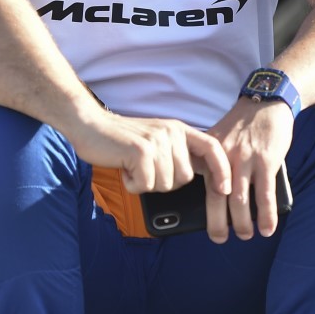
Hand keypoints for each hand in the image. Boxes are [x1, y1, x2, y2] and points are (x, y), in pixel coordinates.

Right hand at [69, 112, 230, 195]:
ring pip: (165, 185)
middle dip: (164, 183)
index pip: (212, 147)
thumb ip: (177, 153)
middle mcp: (171, 132)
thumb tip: (199, 176)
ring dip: (146, 184)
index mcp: (179, 129)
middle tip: (145, 169)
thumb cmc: (123, 140)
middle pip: (185, 178)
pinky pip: (146, 185)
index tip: (224, 189)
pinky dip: (132, 185)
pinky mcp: (140, 151)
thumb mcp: (157, 140)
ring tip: (133, 166)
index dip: (222, 169)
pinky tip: (124, 169)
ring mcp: (157, 141)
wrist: (90, 125)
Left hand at [204, 99, 295, 242]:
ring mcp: (246, 159)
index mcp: (210, 151)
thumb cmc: (244, 123)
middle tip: (219, 238)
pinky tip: (267, 228)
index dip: (200, 206)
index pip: (200, 184)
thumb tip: (213, 190)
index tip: (199, 222)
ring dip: (242, 223)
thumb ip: (214, 160)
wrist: (267, 101)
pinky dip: (266, 215)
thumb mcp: (221, 136)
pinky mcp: (267, 161)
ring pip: (240, 200)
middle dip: (217, 223)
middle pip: (217, 197)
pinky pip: (265, 195)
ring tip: (245, 235)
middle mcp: (225, 156)